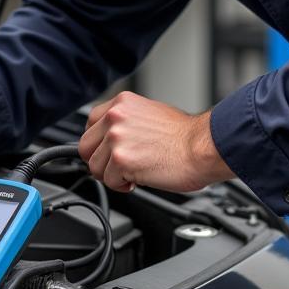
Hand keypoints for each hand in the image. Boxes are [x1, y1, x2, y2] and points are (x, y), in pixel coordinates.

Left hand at [79, 91, 234, 193]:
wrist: (202, 147)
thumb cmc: (185, 136)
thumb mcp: (150, 114)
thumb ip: (126, 122)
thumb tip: (112, 136)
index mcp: (122, 103)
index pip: (90, 122)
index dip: (98, 142)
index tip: (106, 150)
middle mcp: (115, 117)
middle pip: (85, 146)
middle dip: (100, 161)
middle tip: (119, 167)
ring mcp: (116, 138)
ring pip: (94, 167)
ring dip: (112, 175)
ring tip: (134, 172)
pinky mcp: (121, 160)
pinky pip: (109, 181)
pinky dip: (123, 185)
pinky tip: (139, 178)